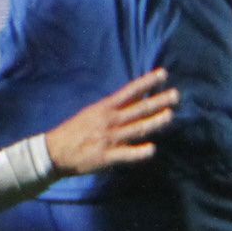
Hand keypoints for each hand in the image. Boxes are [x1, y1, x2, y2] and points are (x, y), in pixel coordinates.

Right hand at [45, 70, 176, 174]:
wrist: (55, 151)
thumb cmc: (76, 130)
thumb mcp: (93, 112)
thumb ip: (115, 107)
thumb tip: (136, 98)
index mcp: (106, 108)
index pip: (130, 91)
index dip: (147, 82)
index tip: (163, 74)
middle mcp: (110, 121)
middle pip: (139, 109)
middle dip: (158, 101)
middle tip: (176, 95)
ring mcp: (110, 138)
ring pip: (136, 129)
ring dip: (154, 122)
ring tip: (170, 115)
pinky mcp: (107, 156)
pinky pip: (126, 154)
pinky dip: (139, 152)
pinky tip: (152, 149)